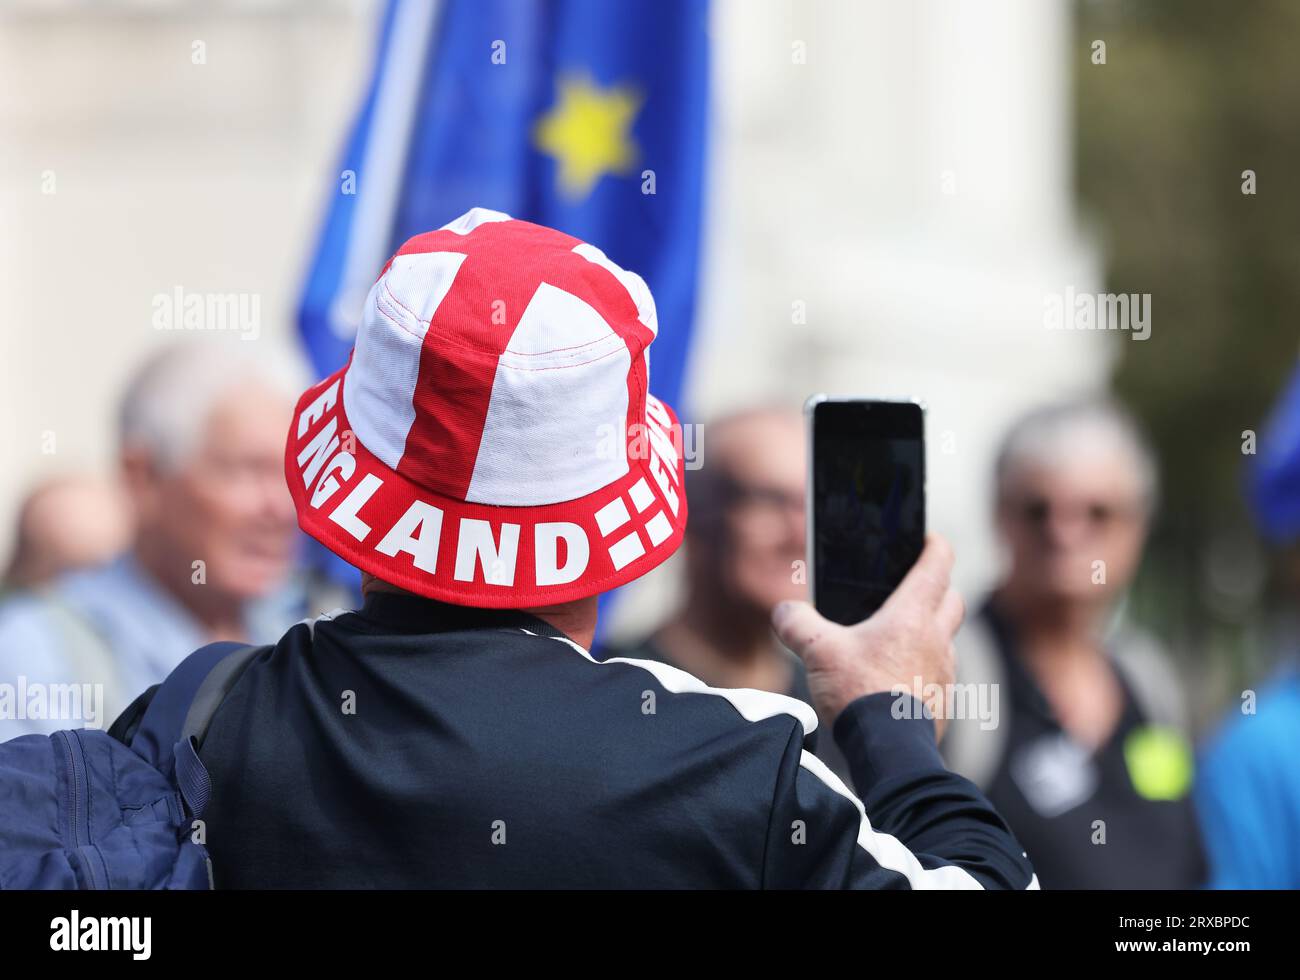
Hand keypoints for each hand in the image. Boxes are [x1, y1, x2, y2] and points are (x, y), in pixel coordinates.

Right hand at [772, 534, 963, 739]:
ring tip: (898, 636)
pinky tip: (896, 677)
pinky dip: (923, 665)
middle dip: (937, 587)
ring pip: (946, 637)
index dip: (934, 545)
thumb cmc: (860, 694)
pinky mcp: (941, 700)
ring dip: (930, 630)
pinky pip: (939, 672)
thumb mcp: (817, 651)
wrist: (889, 752)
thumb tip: (784, 611)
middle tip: (913, 586)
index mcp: (912, 615)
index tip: (928, 538)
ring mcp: (944, 671)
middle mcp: (936, 638)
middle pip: (951, 598)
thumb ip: (796, 624)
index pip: (938, 564)